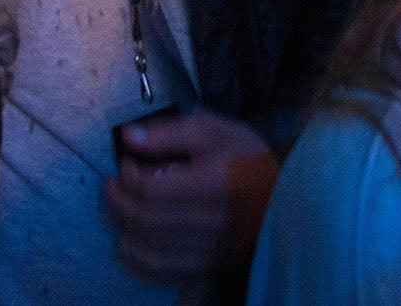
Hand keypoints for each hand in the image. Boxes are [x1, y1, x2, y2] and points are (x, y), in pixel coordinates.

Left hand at [103, 111, 279, 280]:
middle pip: (147, 219)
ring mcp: (211, 247)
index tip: (125, 162)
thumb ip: (169, 133)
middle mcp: (211, 222)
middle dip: (119, 201)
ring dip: (124, 228)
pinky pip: (166, 269)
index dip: (128, 176)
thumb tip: (127, 137)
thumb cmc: (248, 158)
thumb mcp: (215, 130)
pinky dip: (139, 258)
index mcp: (213, 184)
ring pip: (152, 246)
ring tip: (116, 208)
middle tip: (112, 184)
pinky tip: (127, 243)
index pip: (153, 189)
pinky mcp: (211, 264)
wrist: (288, 196)